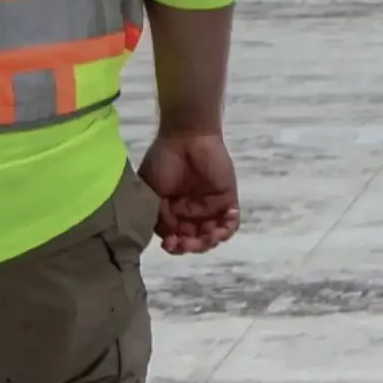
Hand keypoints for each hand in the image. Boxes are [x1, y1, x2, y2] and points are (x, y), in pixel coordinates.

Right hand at [138, 128, 239, 254]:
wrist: (185, 136)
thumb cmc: (163, 160)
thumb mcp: (151, 190)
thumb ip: (160, 215)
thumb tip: (169, 236)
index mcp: (171, 213)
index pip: (174, 239)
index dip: (173, 246)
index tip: (169, 243)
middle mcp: (191, 214)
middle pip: (194, 241)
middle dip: (190, 246)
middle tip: (186, 243)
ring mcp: (210, 207)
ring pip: (212, 235)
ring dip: (209, 242)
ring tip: (205, 237)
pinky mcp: (227, 199)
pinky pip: (231, 222)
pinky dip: (228, 228)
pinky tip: (221, 226)